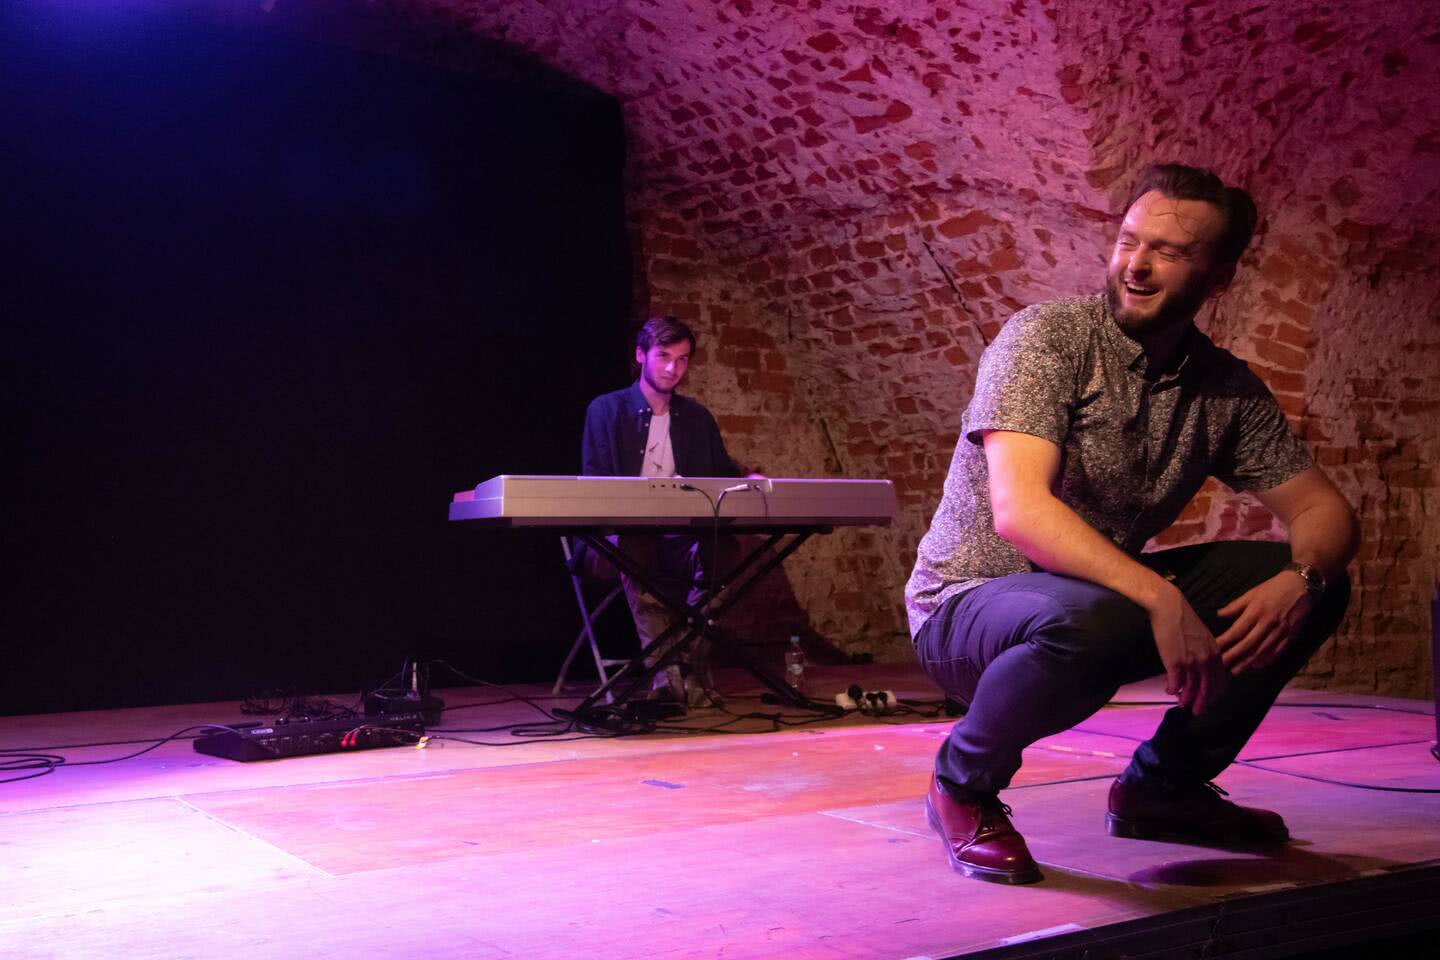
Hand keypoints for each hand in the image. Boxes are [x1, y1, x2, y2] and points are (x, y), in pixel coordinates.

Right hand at [1147, 585, 1226, 714]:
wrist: (1169, 607)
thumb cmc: (1182, 618)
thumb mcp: (1201, 634)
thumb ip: (1204, 650)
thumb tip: (1200, 662)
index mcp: (1214, 652)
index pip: (1219, 678)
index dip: (1214, 692)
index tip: (1209, 699)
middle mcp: (1206, 659)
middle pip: (1207, 687)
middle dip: (1203, 701)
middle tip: (1198, 711)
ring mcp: (1191, 662)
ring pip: (1191, 687)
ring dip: (1186, 698)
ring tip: (1182, 704)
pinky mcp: (1175, 662)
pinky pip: (1176, 683)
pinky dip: (1172, 689)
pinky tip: (1168, 690)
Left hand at [1216, 572, 1312, 673]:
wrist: (1301, 585)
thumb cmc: (1273, 588)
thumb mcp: (1252, 593)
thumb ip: (1235, 606)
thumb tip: (1219, 614)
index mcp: (1255, 611)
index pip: (1237, 631)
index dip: (1224, 642)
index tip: (1213, 649)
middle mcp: (1268, 623)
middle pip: (1248, 644)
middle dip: (1233, 657)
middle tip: (1221, 666)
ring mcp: (1281, 630)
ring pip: (1263, 651)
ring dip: (1248, 662)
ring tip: (1235, 671)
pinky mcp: (1292, 634)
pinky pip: (1278, 651)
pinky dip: (1267, 659)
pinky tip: (1257, 665)